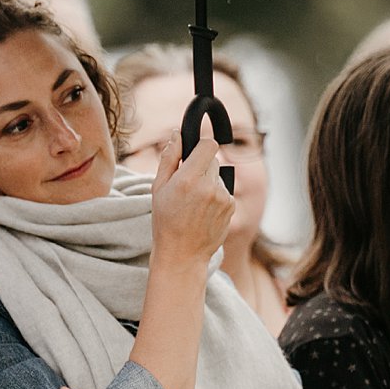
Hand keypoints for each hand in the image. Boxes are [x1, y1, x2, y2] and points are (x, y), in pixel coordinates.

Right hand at [150, 130, 233, 269]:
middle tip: (187, 186)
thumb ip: (169, 158)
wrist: (182, 254)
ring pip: (219, 176)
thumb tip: (177, 134)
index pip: (209, 145)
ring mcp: (223, 197)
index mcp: (188, 178)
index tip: (194, 153)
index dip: (202, 146)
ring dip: (208, 183)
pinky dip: (216, 197)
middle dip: (201, 167)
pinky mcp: (231, 207)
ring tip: (194, 203)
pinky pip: (225, 191)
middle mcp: (209, 186)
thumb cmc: (165, 221)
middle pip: (213, 160)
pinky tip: (203, 212)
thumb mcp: (158, 188)